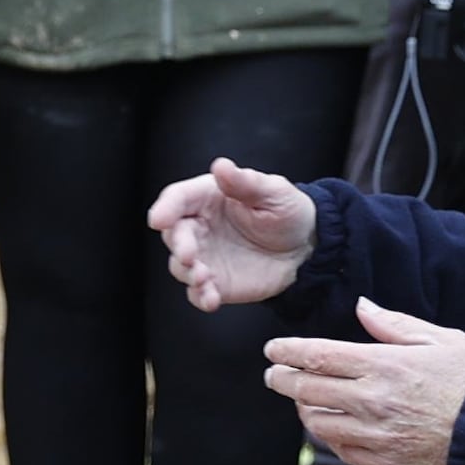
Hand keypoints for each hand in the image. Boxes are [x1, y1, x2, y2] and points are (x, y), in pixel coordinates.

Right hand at [150, 155, 318, 308]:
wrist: (306, 248)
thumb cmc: (287, 212)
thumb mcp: (273, 191)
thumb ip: (245, 182)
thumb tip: (221, 166)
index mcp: (207, 198)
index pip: (177, 199)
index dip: (165, 208)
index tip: (158, 220)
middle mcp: (200, 227)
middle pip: (174, 234)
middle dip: (178, 245)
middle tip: (189, 255)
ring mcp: (205, 257)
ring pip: (180, 267)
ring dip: (188, 273)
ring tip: (204, 278)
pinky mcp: (215, 282)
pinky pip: (197, 293)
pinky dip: (200, 297)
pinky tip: (211, 299)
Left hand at [269, 298, 464, 464]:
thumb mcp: (440, 339)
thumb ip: (394, 324)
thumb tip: (362, 307)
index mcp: (385, 365)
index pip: (318, 356)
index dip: (288, 352)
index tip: (273, 349)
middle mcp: (372, 401)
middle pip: (306, 390)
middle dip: (282, 379)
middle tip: (274, 374)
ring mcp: (375, 434)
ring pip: (317, 423)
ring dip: (303, 408)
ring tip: (303, 398)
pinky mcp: (382, 461)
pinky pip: (339, 449)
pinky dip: (327, 435)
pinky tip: (330, 424)